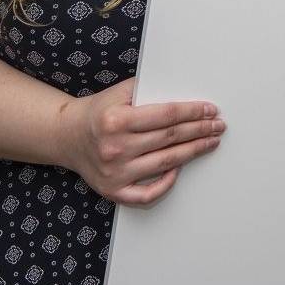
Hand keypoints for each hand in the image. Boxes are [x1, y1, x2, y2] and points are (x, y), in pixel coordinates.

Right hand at [55, 77, 223, 205]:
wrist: (66, 136)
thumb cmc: (98, 112)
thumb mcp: (119, 93)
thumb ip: (149, 90)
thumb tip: (185, 94)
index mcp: (116, 121)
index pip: (166, 116)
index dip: (192, 113)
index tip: (210, 110)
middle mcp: (115, 148)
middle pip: (170, 139)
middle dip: (200, 131)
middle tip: (218, 126)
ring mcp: (115, 173)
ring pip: (165, 163)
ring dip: (193, 152)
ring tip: (210, 142)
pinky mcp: (113, 191)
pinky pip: (146, 194)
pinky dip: (166, 184)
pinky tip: (180, 170)